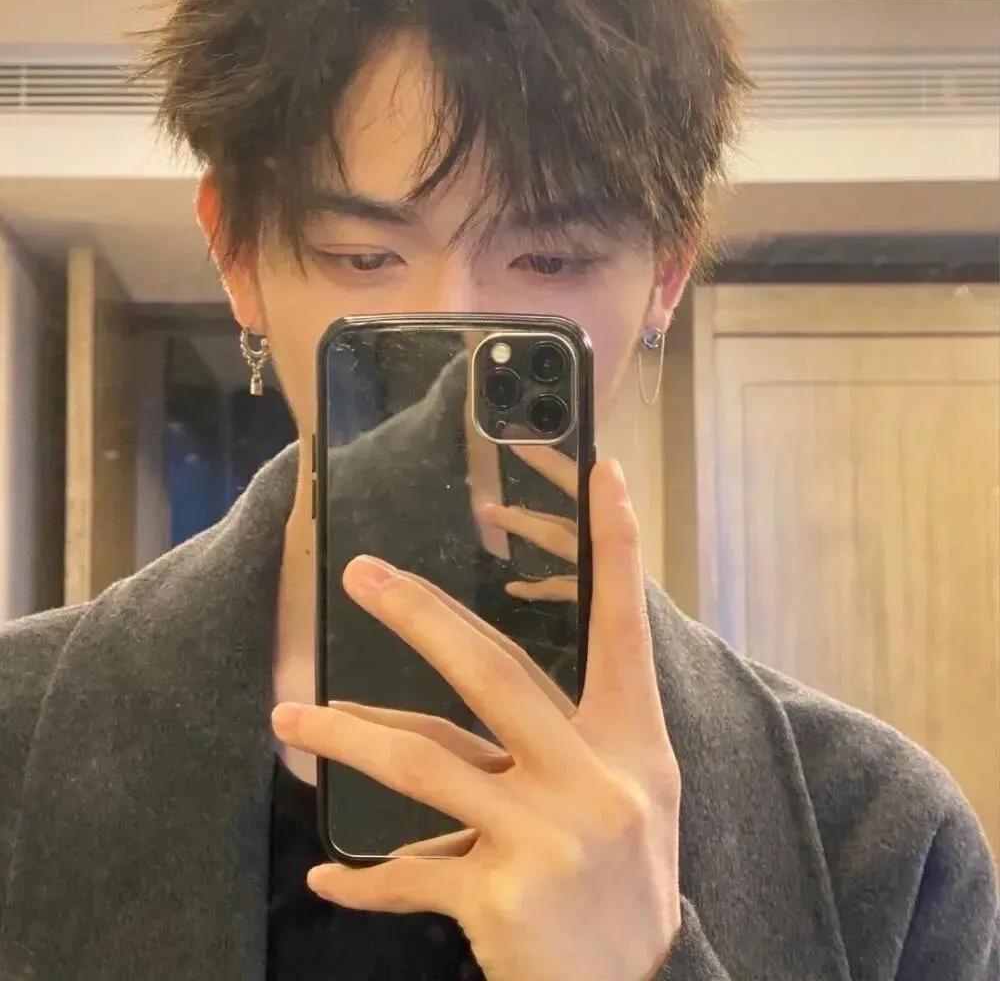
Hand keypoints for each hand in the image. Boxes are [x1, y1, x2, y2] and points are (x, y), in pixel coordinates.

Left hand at [271, 460, 681, 980]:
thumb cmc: (628, 877)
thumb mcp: (627, 794)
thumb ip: (567, 732)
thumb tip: (483, 678)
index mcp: (632, 744)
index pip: (622, 629)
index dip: (614, 551)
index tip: (601, 476)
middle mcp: (591, 779)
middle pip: (491, 674)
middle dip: (420, 617)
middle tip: (361, 576)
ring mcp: (545, 838)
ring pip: (423, 763)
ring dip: (346, 738)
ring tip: (290, 718)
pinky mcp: (498, 898)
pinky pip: (412, 872)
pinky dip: (367, 877)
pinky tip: (331, 875)